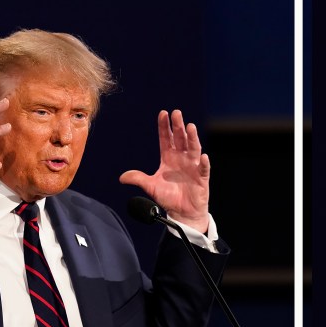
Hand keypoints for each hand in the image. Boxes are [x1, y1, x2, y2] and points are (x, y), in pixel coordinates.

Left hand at [120, 110, 209, 232]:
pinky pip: (203, 169)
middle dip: (178, 126)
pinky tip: (203, 157)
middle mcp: (182, 158)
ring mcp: (193, 167)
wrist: (182, 213)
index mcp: (169, 157)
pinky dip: (204, 163)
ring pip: (193, 149)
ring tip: (190, 127)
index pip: (166, 138)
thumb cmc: (168, 198)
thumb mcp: (151, 187)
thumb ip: (138, 179)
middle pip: (180, 139)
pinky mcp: (201, 178)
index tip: (163, 114)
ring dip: (192, 138)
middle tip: (176, 113)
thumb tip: (122, 177)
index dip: (164, 126)